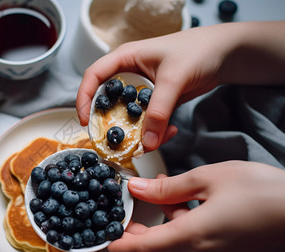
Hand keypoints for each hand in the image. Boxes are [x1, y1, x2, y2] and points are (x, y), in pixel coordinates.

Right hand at [76, 21, 284, 151]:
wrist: (224, 54)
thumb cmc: (197, 51)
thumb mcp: (175, 79)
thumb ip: (159, 111)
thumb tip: (147, 142)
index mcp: (125, 58)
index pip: (94, 76)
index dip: (84, 98)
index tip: (85, 120)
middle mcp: (129, 74)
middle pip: (108, 101)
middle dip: (110, 123)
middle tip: (114, 141)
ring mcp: (142, 90)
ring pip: (128, 115)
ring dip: (136, 131)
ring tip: (149, 142)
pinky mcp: (156, 102)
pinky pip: (147, 121)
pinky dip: (154, 131)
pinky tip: (168, 132)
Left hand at [108, 161, 284, 251]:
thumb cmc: (261, 191)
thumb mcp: (209, 179)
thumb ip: (169, 188)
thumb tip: (138, 188)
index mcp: (192, 235)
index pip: (146, 247)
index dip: (124, 245)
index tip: (107, 244)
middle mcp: (203, 251)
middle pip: (162, 241)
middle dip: (145, 224)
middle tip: (133, 204)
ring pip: (181, 236)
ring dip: (169, 215)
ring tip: (167, 187)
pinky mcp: (231, 250)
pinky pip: (199, 238)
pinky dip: (187, 219)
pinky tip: (192, 198)